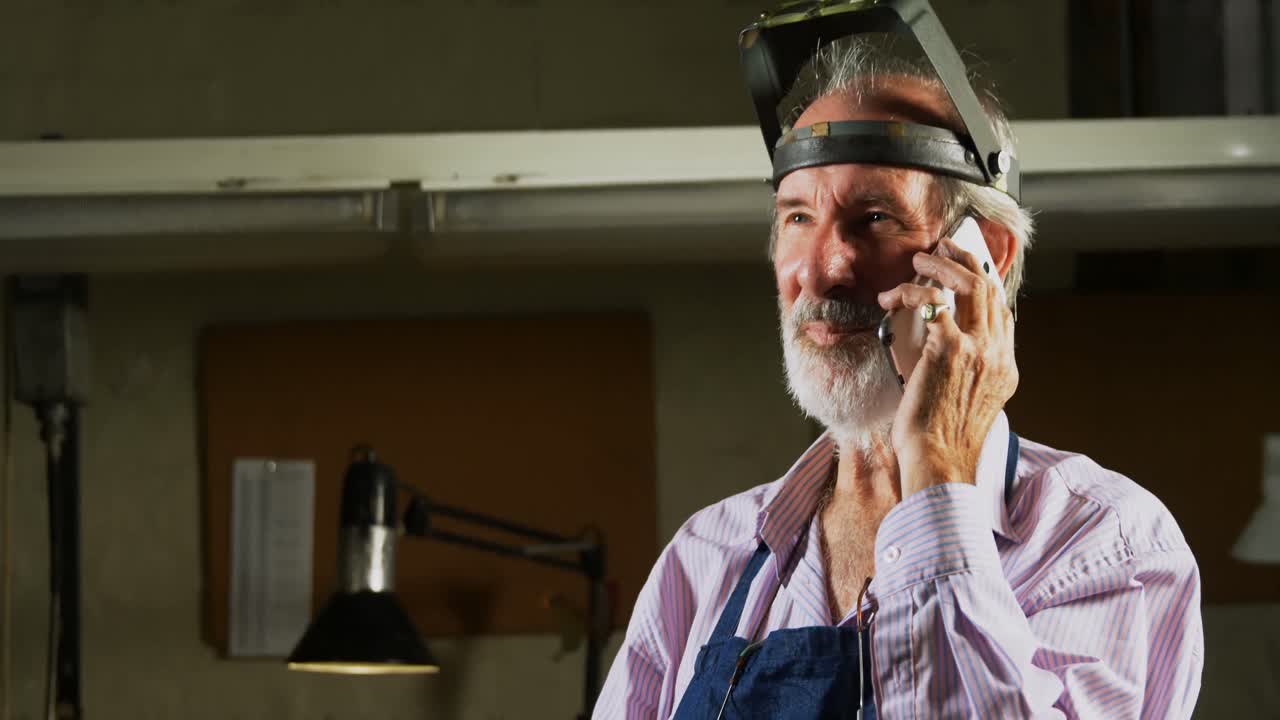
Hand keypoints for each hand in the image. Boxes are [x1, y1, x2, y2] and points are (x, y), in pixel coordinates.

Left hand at [876, 237, 1018, 496]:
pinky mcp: (948, 348)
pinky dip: (910, 292)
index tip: (967, 268)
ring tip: (921, 259)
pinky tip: (893, 297)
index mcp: (1004, 369)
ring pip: (968, 285)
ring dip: (941, 265)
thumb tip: (944, 353)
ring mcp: (977, 349)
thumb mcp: (966, 405)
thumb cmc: (941, 442)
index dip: (985, 284)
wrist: (939, 462)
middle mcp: (997, 354)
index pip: (1003, 313)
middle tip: (944, 247)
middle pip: (990, 289)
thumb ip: (966, 375)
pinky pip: (931, 302)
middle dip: (966, 261)